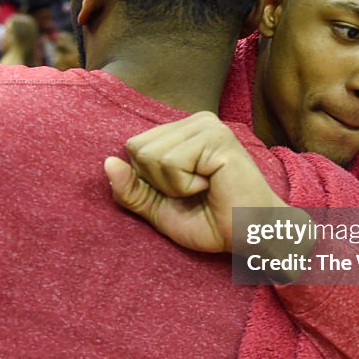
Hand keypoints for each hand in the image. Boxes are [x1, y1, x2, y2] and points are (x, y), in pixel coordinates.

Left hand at [104, 112, 286, 253]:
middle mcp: (195, 121)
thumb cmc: (212, 222)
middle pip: (137, 148)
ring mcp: (207, 126)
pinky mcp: (216, 138)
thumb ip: (132, 190)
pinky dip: (184, 185)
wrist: (250, 237)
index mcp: (183, 131)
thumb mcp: (159, 210)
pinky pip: (171, 162)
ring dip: (173, 185)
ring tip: (204, 188)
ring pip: (151, 154)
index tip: (181, 191)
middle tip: (194, 191)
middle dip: (158, 182)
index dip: (148, 180)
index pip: (134, 146)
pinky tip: (211, 184)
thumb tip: (107, 163)